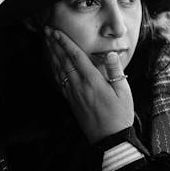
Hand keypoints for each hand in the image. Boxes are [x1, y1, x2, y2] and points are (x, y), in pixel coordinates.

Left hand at [45, 27, 133, 142]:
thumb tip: (110, 53)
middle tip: (46, 31)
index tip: (56, 31)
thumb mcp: (124, 92)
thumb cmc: (120, 115)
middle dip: (54, 44)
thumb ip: (115, 71)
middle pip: (63, 61)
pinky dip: (53, 69)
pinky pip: (59, 82)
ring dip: (51, 55)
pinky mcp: (71, 101)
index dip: (65, 42)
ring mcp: (73, 94)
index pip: (76, 57)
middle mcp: (79, 86)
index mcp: (92, 81)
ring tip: (46, 43)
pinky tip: (51, 64)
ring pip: (58, 70)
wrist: (110, 139)